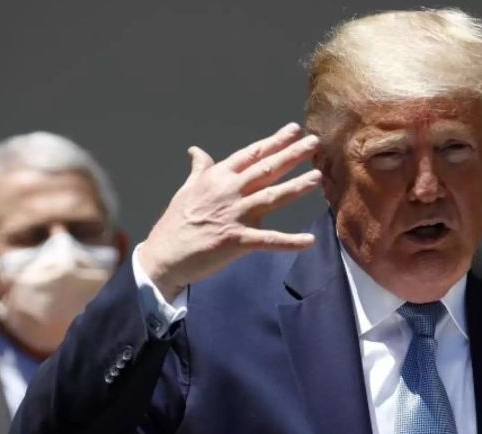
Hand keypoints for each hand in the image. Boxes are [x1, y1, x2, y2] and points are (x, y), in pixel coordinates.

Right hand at [139, 123, 321, 299]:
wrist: (164, 256)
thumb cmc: (175, 223)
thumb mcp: (187, 190)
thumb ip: (199, 170)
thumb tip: (195, 150)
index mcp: (217, 178)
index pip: (251, 154)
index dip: (274, 141)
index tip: (293, 129)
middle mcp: (228, 192)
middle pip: (266, 169)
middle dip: (292, 155)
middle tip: (315, 143)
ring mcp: (233, 215)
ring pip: (271, 197)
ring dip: (296, 188)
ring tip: (317, 177)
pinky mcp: (236, 241)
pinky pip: (268, 240)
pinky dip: (289, 242)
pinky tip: (309, 241)